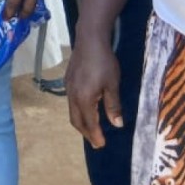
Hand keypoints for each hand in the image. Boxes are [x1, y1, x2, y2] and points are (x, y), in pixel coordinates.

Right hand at [65, 28, 122, 149]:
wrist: (89, 39)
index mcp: (84, 99)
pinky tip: (86, 109)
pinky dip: (78, 111)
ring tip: (91, 129)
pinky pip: (71, 102)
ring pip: (72, 111)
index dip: (96, 135)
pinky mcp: (68, 80)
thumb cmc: (104, 62)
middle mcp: (73, 95)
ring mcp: (68, 87)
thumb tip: (117, 124)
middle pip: (76, 120)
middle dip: (86, 133)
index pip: (90, 123)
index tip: (101, 145)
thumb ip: (113, 106)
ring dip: (81, 123)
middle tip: (96, 142)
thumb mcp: (113, 85)